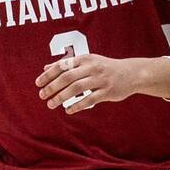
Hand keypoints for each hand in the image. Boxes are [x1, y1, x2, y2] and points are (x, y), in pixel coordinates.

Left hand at [36, 53, 161, 114]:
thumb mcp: (87, 62)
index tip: (38, 83)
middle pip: (67, 77)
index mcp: (85, 58)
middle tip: (42, 95)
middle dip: (52, 87)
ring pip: (76, 88)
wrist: (131, 73)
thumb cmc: (105, 68)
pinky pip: (89, 100)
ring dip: (61, 97)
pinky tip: (68, 110)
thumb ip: (67, 65)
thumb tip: (46, 68)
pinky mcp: (107, 92)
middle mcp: (91, 67)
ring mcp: (100, 79)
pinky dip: (77, 105)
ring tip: (51, 104)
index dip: (49, 74)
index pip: (62, 65)